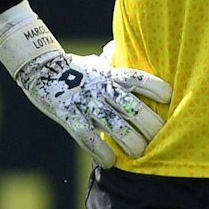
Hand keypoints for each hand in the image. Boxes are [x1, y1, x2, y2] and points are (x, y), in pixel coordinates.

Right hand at [0, 2, 170, 169]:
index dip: (154, 87)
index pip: (137, 78)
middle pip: (130, 106)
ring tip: (141, 153)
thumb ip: (116, 60)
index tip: (169, 96)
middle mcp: (101, 89)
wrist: (39, 70)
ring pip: (113, 124)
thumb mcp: (99, 62)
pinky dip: (99, 151)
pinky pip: (86, 136)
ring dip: (130, 141)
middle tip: (162, 137)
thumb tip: (126, 46)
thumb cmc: (77, 68)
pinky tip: (111, 163)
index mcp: (111, 75)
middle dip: (148, 123)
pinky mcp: (68, 116)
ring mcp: (85, 103)